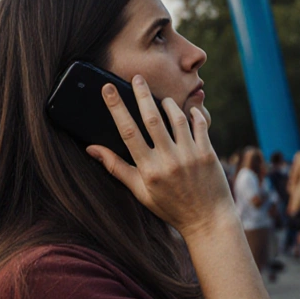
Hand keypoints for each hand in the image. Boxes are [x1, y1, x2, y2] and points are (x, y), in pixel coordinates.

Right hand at [86, 76, 235, 239]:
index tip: (109, 89)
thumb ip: (117, 168)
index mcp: (148, 170)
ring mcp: (190, 156)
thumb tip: (91, 149)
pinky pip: (200, 125)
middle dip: (142, 94)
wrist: (207, 221)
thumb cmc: (170, 206)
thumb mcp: (139, 191)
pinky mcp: (208, 153)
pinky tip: (188, 110)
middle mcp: (168, 160)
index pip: (128, 132)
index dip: (116, 108)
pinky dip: (193, 113)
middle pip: (152, 118)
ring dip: (168, 104)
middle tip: (137, 77)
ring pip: (177, 118)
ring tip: (162, 99)